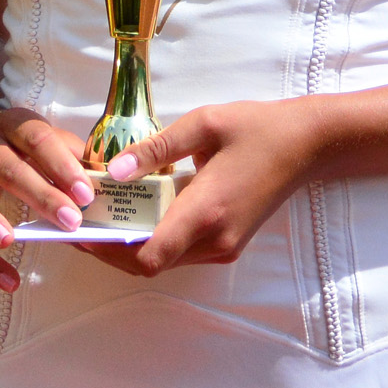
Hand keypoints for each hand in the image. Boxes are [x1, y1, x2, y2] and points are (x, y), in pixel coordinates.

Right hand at [0, 100, 97, 292]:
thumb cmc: (9, 143)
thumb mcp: (34, 136)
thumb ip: (69, 154)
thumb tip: (108, 180)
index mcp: (11, 125)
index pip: (37, 139)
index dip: (61, 164)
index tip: (87, 192)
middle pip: (10, 169)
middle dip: (41, 195)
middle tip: (72, 220)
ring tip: (10, 241)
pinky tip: (8, 282)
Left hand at [87, 98, 327, 276]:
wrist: (308, 145)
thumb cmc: (257, 128)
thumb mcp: (203, 124)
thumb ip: (155, 148)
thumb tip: (114, 171)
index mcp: (207, 210)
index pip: (150, 255)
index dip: (109, 251)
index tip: (82, 231)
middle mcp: (216, 239)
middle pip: (151, 263)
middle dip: (111, 249)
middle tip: (80, 224)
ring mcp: (225, 246)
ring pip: (166, 260)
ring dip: (131, 245)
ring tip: (101, 217)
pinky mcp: (228, 243)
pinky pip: (181, 251)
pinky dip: (153, 239)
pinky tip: (136, 214)